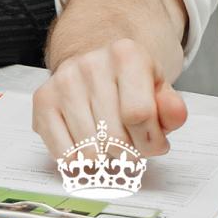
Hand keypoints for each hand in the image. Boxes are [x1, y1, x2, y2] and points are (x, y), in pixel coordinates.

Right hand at [33, 38, 189, 161]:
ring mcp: (63, 81)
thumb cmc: (132, 82)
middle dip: (130, 153)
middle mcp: (90, 64)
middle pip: (114, 137)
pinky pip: (63, 154)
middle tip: (132, 144)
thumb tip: (174, 116)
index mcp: (126, 55)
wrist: (97, 61)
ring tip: (111, 143)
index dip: (151, 140)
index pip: (138, 114)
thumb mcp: (159, 90)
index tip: (154, 143)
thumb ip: (172, 108)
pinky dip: (81, 163)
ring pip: (90, 151)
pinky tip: (90, 147)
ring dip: (106, 159)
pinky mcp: (43, 100)